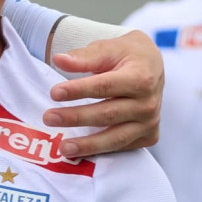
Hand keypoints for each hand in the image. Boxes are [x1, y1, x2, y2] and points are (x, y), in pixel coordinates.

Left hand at [46, 30, 163, 157]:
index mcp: (141, 78)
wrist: (152, 66)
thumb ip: (84, 57)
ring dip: (87, 145)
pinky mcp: (149, 136)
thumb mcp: (109, 48)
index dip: (78, 91)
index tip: (54, 93)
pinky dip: (101, 151)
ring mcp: (150, 123)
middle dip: (75, 117)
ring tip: (63, 148)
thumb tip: (59, 60)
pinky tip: (80, 153)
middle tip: (49, 117)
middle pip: (107, 114)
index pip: (105, 86)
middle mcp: (149, 103)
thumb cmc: (127, 55)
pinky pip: (122, 147)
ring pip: (115, 138)